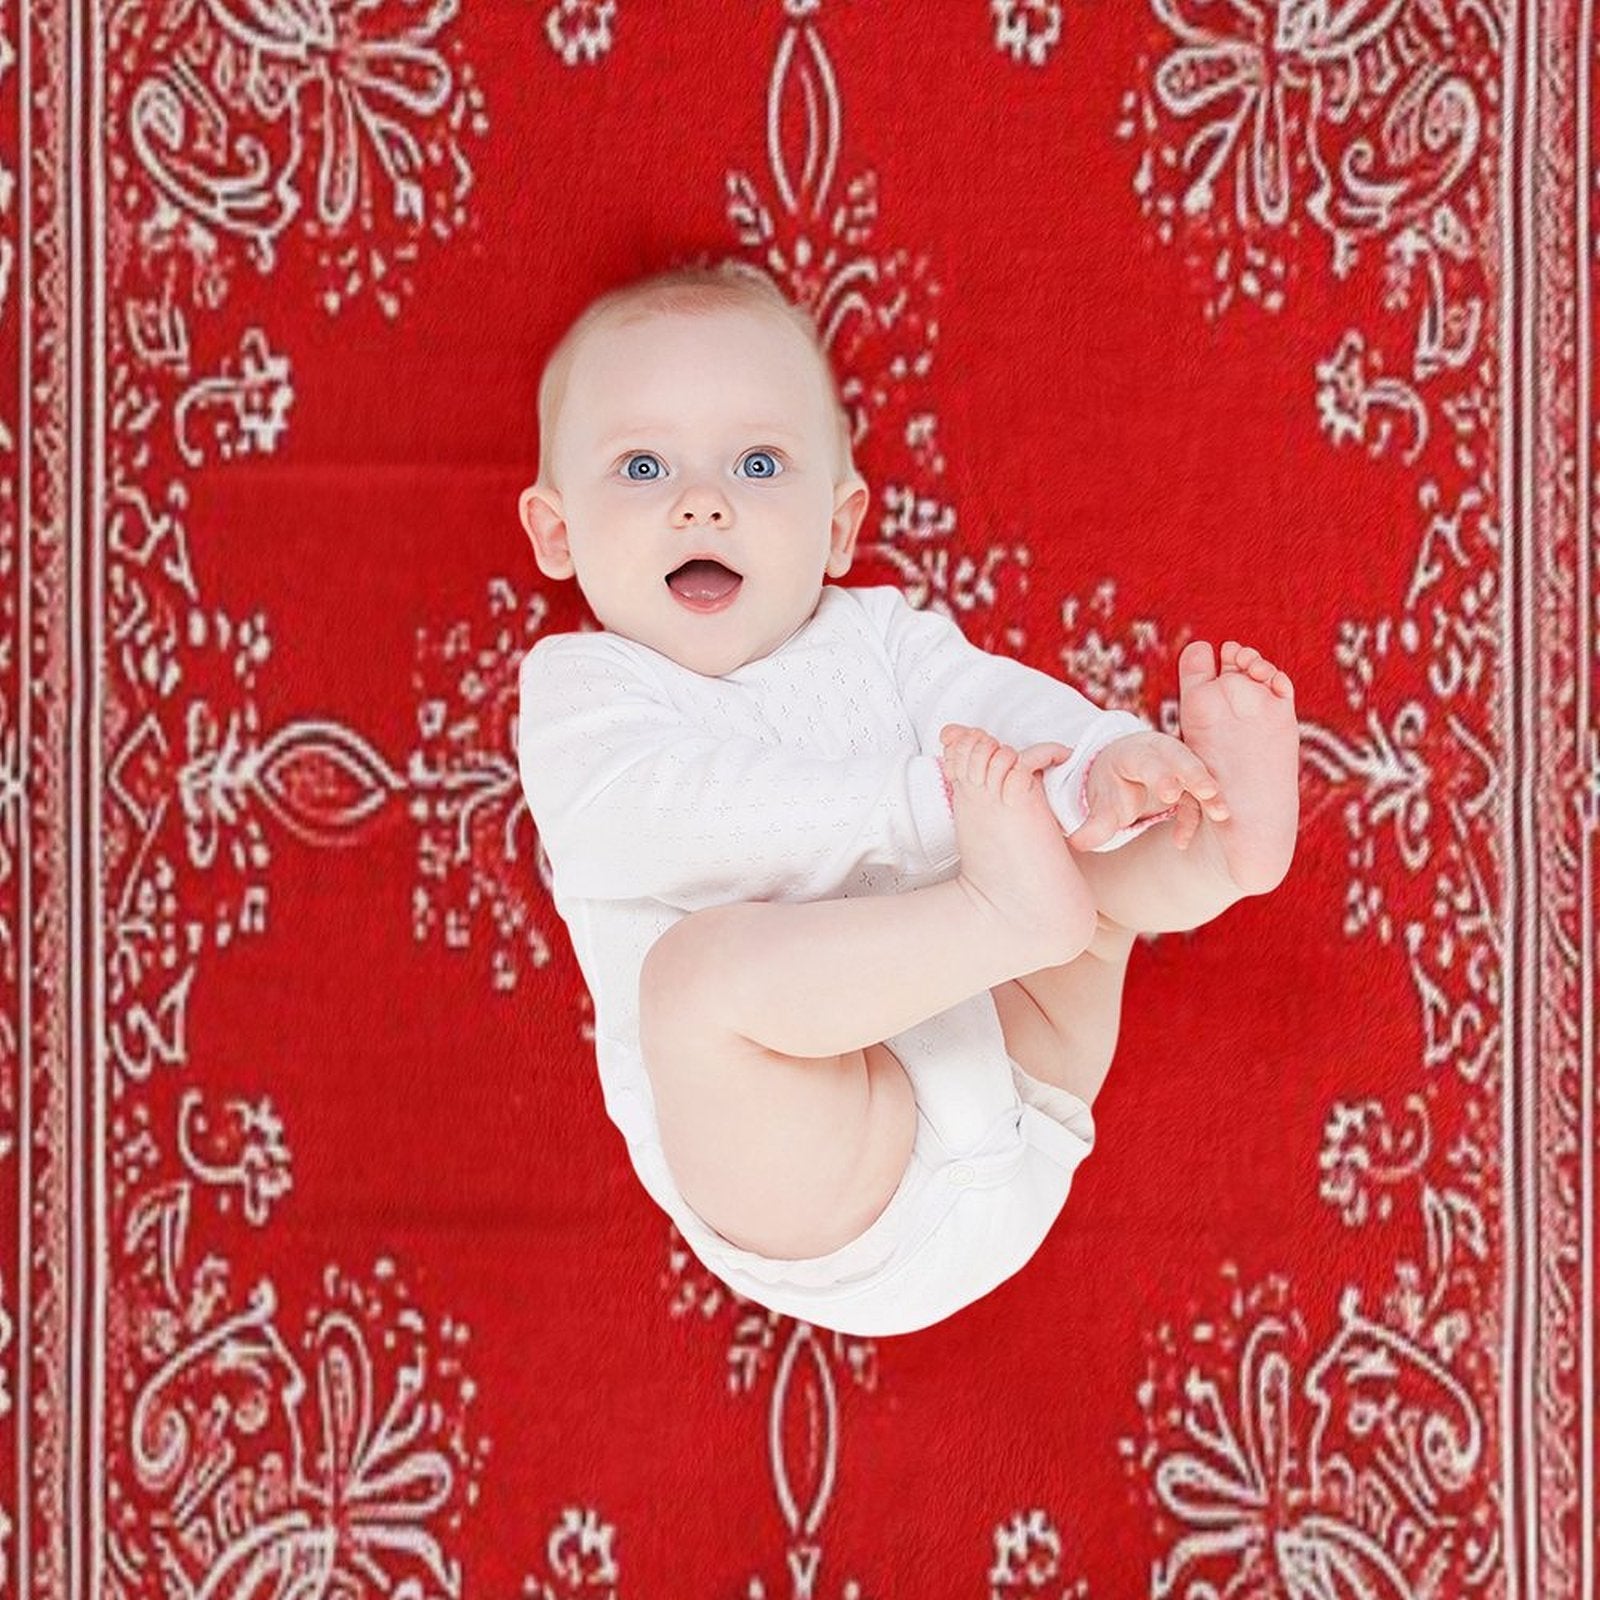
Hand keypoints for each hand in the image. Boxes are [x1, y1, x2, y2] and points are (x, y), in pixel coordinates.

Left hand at [1067, 730, 1228, 852]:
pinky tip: (1180, 842)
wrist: (1122, 771)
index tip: (1170, 793)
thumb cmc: (1112, 785)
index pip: (1148, 761)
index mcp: (1133, 754)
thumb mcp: (1101, 802)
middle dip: (1195, 775)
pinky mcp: (1191, 780)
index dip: (1160, 775)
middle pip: (1181, 759)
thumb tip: (1077, 843)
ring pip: (1198, 774)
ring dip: (1210, 793)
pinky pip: (1198, 797)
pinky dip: (1196, 816)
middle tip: (1208, 792)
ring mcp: (1179, 764)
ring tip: (1221, 814)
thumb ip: (1094, 824)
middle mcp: (1160, 753)